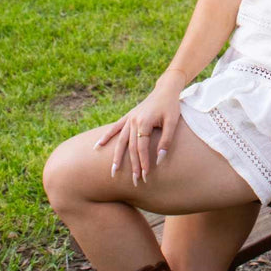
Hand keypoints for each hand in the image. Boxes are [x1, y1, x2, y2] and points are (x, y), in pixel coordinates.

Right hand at [94, 70, 185, 184]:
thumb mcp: (173, 122)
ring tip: (113, 171)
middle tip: (134, 182)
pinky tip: (97, 146)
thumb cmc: (171, 106)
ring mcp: (129, 118)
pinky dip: (105, 137)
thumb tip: (160, 160)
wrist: (165, 89)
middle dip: (132, 165)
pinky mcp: (128, 116)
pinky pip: (114, 128)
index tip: (145, 176)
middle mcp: (133, 121)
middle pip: (131, 147)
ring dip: (116, 157)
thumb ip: (166, 141)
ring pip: (121, 141)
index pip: (142, 148)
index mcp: (144, 122)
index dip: (144, 162)